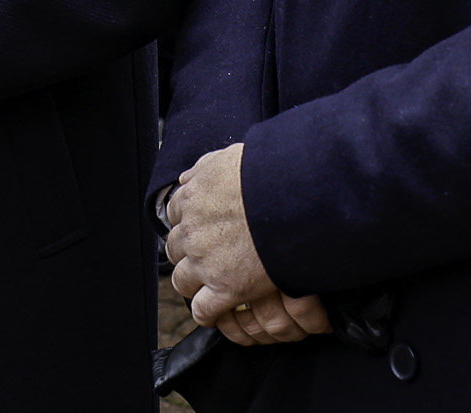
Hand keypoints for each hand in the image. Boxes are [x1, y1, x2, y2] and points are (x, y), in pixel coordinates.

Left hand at [165, 144, 330, 345]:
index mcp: (193, 198)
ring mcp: (206, 262)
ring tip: (209, 283)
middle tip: (206, 254)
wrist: (295, 200)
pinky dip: (207, 312)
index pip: (176, 213)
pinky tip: (217, 308)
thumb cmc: (270, 174)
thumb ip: (206, 168)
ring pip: (182, 281)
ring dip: (193, 282)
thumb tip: (188, 178)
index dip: (189, 222)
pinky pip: (203, 310)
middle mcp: (193, 231)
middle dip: (188, 252)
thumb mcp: (230, 158)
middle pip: (175, 248)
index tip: (201, 226)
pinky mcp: (227, 288)